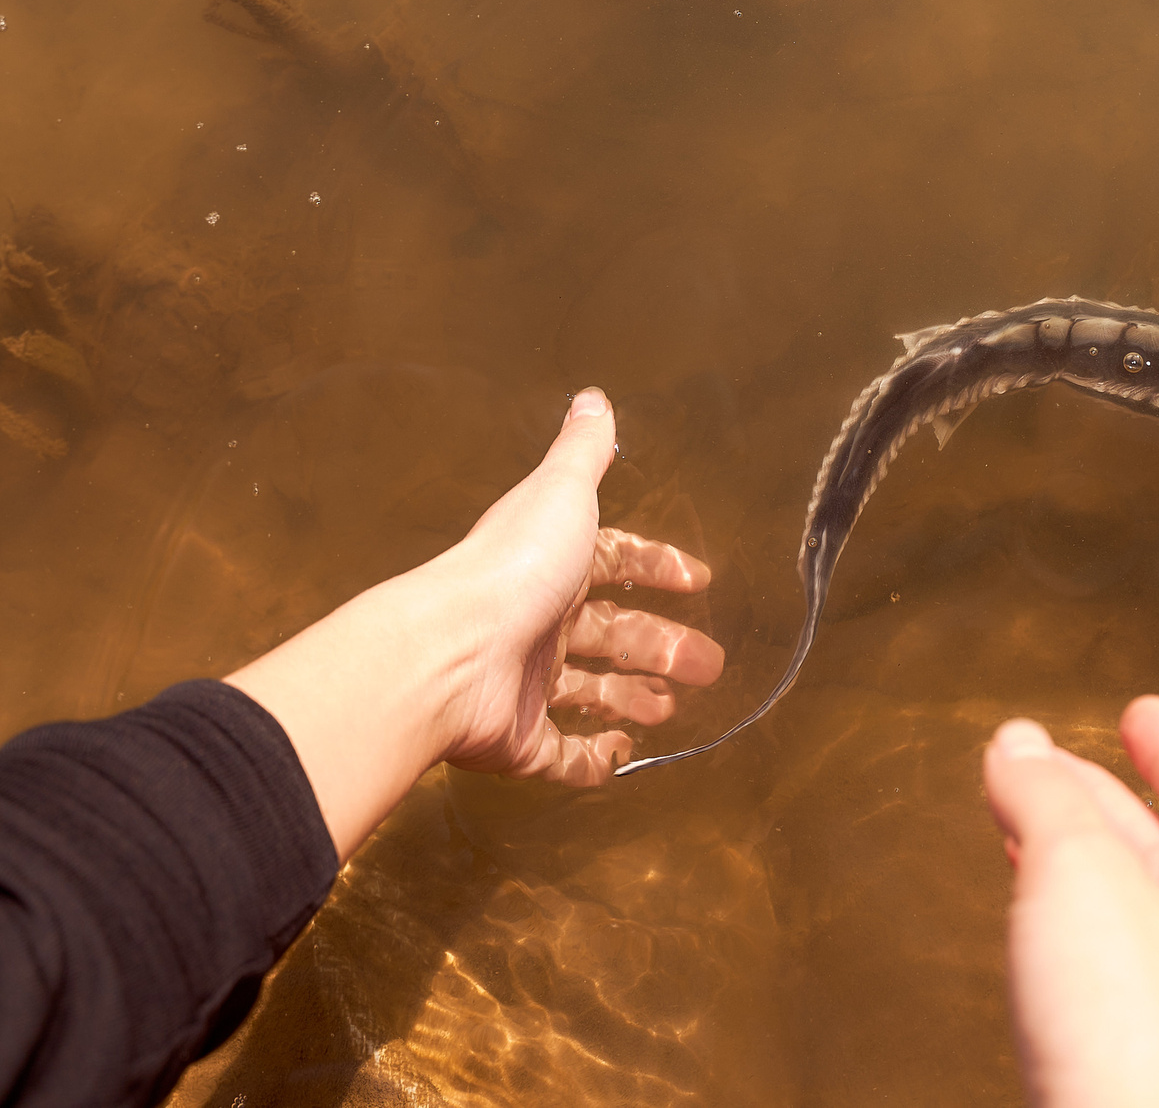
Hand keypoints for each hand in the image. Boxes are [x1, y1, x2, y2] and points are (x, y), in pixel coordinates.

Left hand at [418, 388, 726, 783]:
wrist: (448, 653)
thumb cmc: (510, 570)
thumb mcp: (559, 494)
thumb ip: (583, 451)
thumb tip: (594, 398)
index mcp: (554, 564)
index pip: (616, 562)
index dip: (657, 568)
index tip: (699, 580)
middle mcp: (540, 620)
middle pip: (614, 634)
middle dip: (665, 646)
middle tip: (710, 664)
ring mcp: (527, 682)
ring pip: (591, 692)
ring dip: (634, 699)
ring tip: (672, 708)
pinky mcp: (520, 739)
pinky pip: (561, 755)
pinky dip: (592, 760)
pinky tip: (620, 755)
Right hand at [982, 697, 1158, 1107]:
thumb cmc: (1134, 1032)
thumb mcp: (1083, 873)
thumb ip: (1048, 800)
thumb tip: (1017, 744)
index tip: (1141, 712)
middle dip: (1105, 798)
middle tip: (1047, 761)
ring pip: (1127, 914)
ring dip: (1071, 860)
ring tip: (1016, 827)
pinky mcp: (1125, 1073)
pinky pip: (1097, 972)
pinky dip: (1056, 926)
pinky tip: (1023, 931)